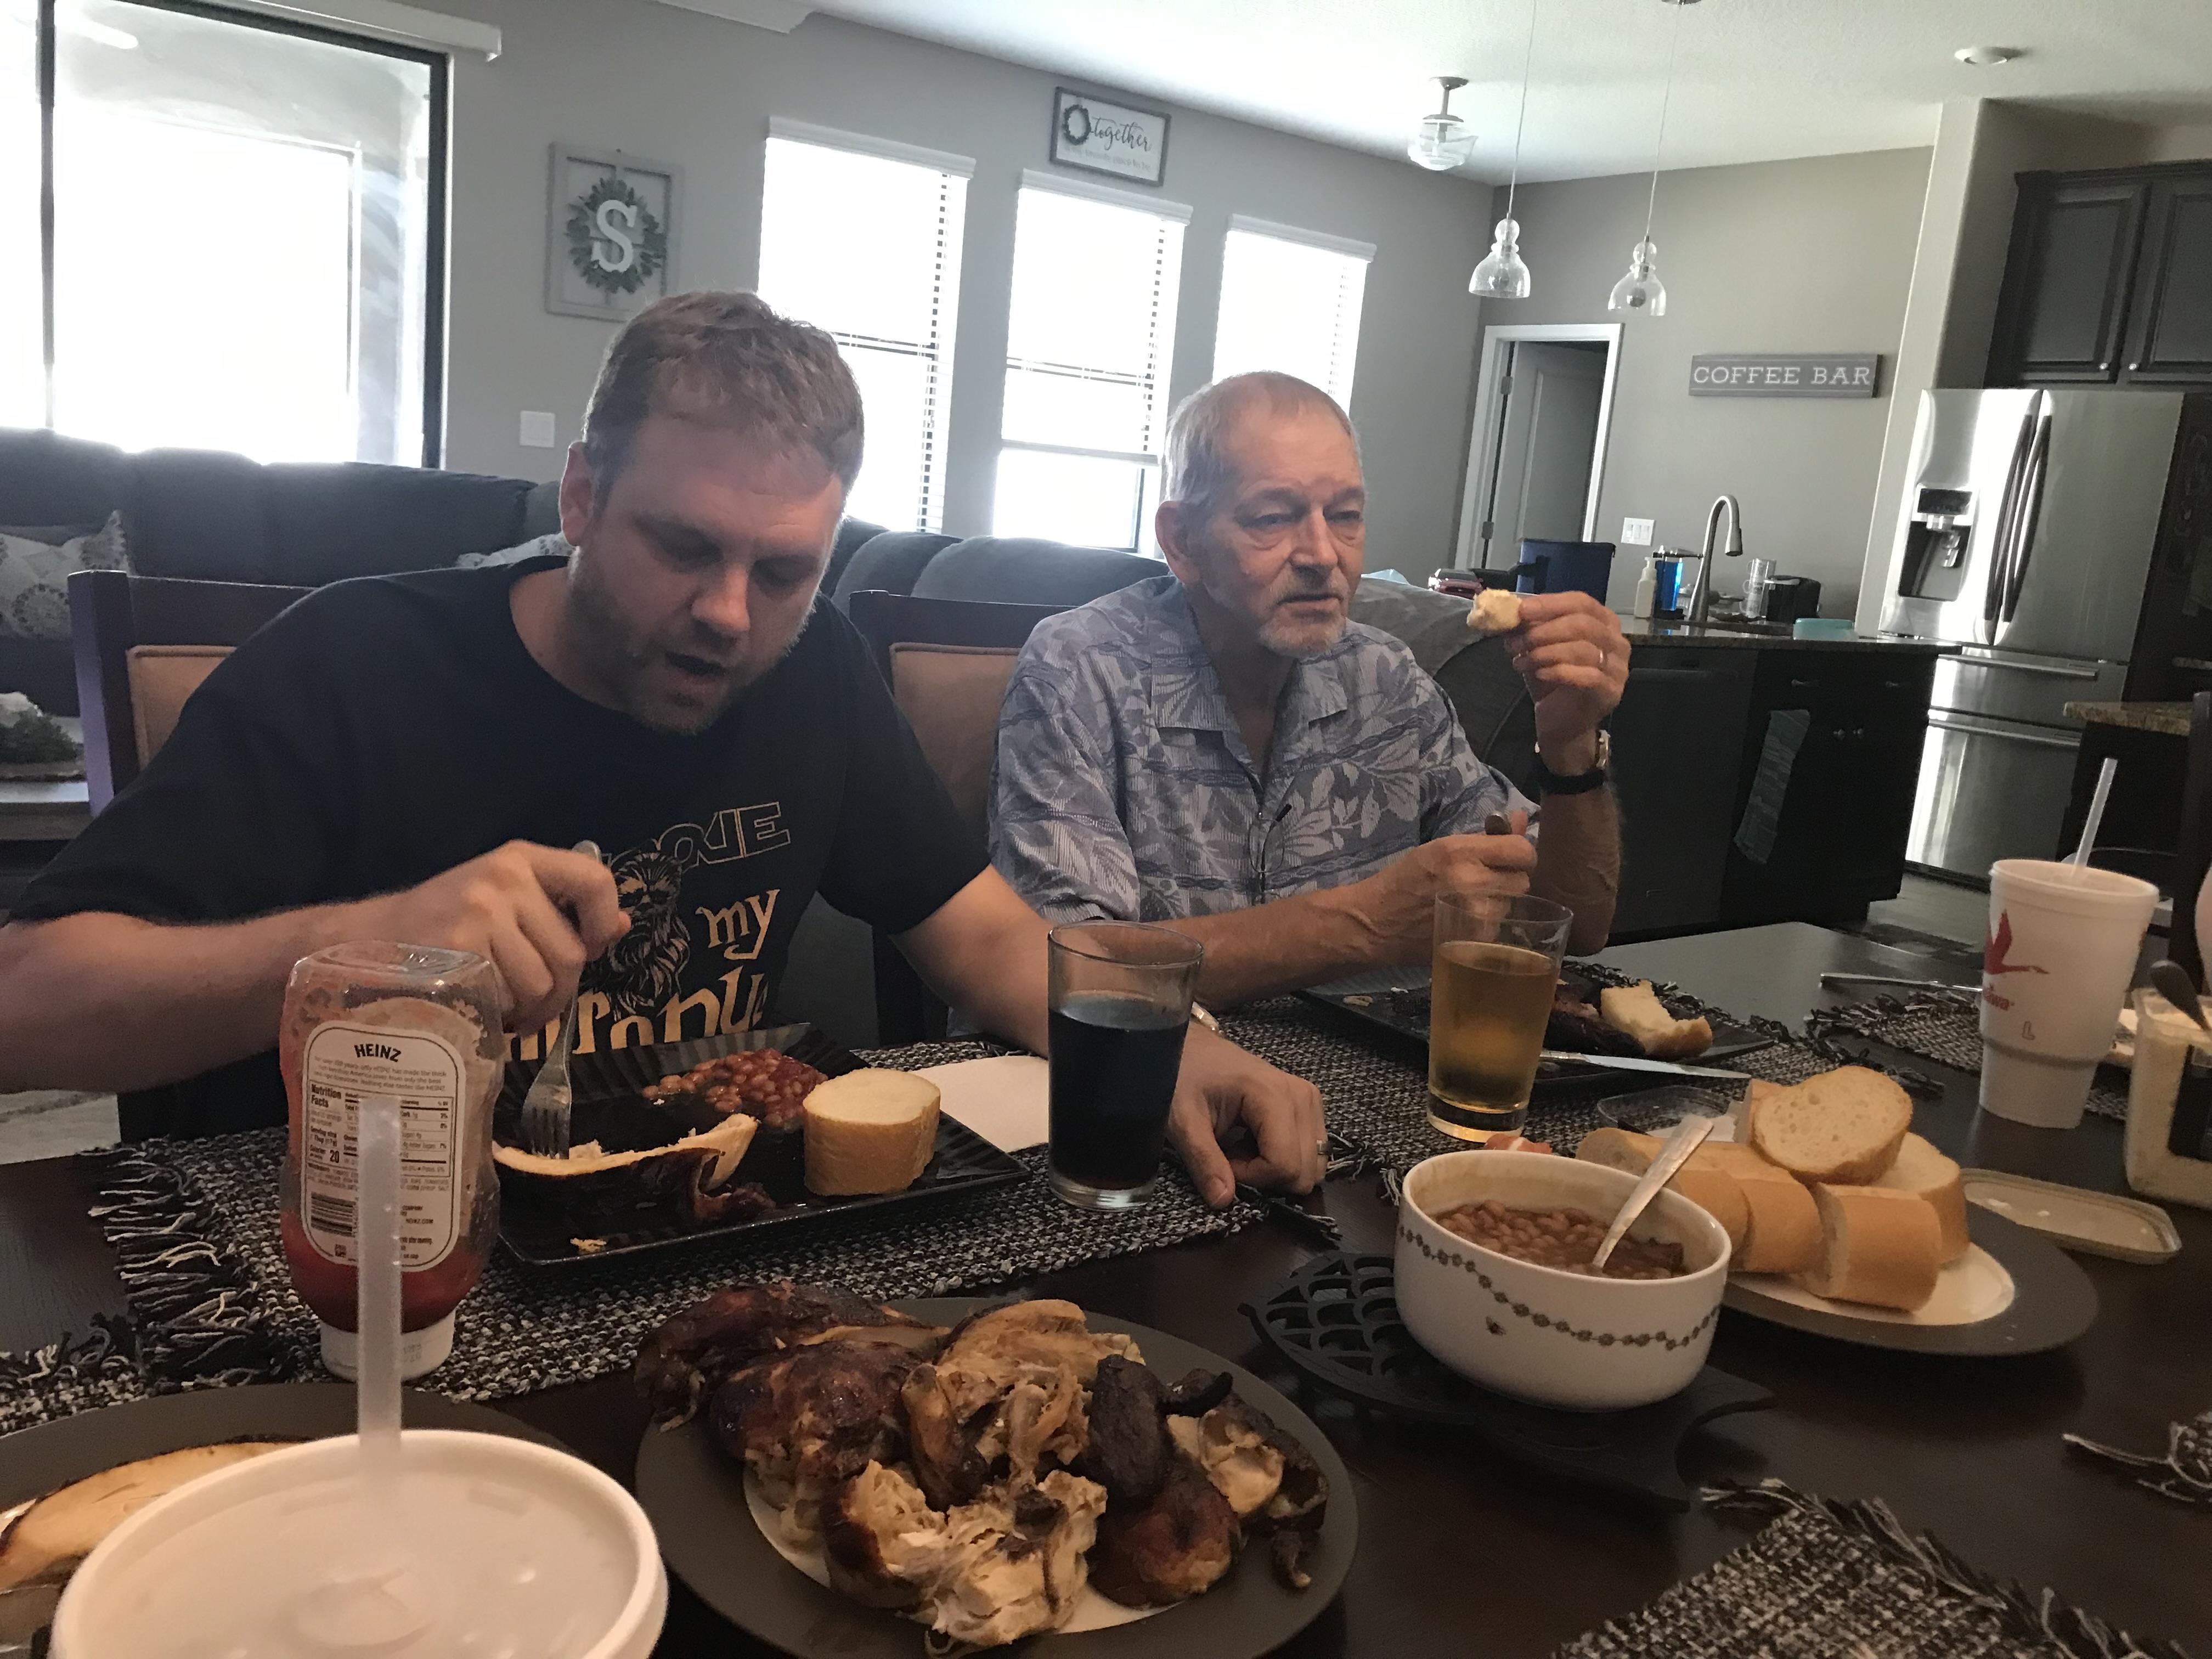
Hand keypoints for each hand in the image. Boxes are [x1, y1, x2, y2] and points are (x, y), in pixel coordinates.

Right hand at [347, 841, 628, 1033]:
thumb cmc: (441, 927)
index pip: (593, 881)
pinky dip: (499, 1016)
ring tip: (501, 1007)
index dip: (603, 922)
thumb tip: (621, 925)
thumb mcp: (503, 902)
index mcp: (520, 859)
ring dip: (529, 1011)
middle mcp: (503, 879)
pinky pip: (507, 999)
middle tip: (533, 1005)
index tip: (593, 948)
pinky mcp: (458, 948)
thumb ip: (558, 912)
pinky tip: (478, 1008)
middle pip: (571, 954)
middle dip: (559, 993)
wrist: (364, 942)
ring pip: (542, 984)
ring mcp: (480, 912)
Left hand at [1167, 1025, 1325, 1206]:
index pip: (1284, 1164)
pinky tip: (1255, 1142)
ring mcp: (1309, 1099)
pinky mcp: (1309, 1105)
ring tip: (1243, 1148)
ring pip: (1314, 1165)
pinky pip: (1311, 1152)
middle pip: (1305, 1170)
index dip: (1252, 1178)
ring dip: (1277, 1170)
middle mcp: (1302, 1096)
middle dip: (1267, 1177)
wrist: (1192, 1047)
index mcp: (1272, 1095)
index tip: (1223, 1161)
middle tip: (1232, 1156)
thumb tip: (1223, 1202)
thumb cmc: (1183, 1077)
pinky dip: (1285, 1158)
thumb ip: (1203, 1161)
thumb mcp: (1183, 1121)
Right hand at [1338, 832, 1536, 963]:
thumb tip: (1521, 819)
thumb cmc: (1407, 879)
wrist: (1376, 923)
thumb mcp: (1442, 847)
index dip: (1519, 853)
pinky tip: (1467, 919)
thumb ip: (1486, 837)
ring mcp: (1475, 916)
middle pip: (1523, 880)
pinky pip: (1500, 926)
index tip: (1506, 857)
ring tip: (1471, 901)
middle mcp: (1472, 884)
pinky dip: (1489, 922)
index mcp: (1461, 853)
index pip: (1522, 851)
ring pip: (1512, 905)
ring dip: (1499, 901)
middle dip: (1509, 878)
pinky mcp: (1475, 942)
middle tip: (1485, 880)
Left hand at [1505, 592, 1628, 764]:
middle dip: (1543, 631)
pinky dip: (1558, 672)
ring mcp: (1617, 668)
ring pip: (1582, 649)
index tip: (1521, 610)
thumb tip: (1509, 610)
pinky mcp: (1611, 692)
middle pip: (1582, 624)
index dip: (1550, 604)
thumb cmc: (1553, 680)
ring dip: (1544, 653)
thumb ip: (1529, 627)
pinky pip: (1587, 676)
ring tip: (1519, 662)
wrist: (1562, 723)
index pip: (1580, 602)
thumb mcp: (1538, 648)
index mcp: (1603, 622)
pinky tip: (1539, 674)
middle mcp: (1616, 642)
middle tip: (1516, 643)